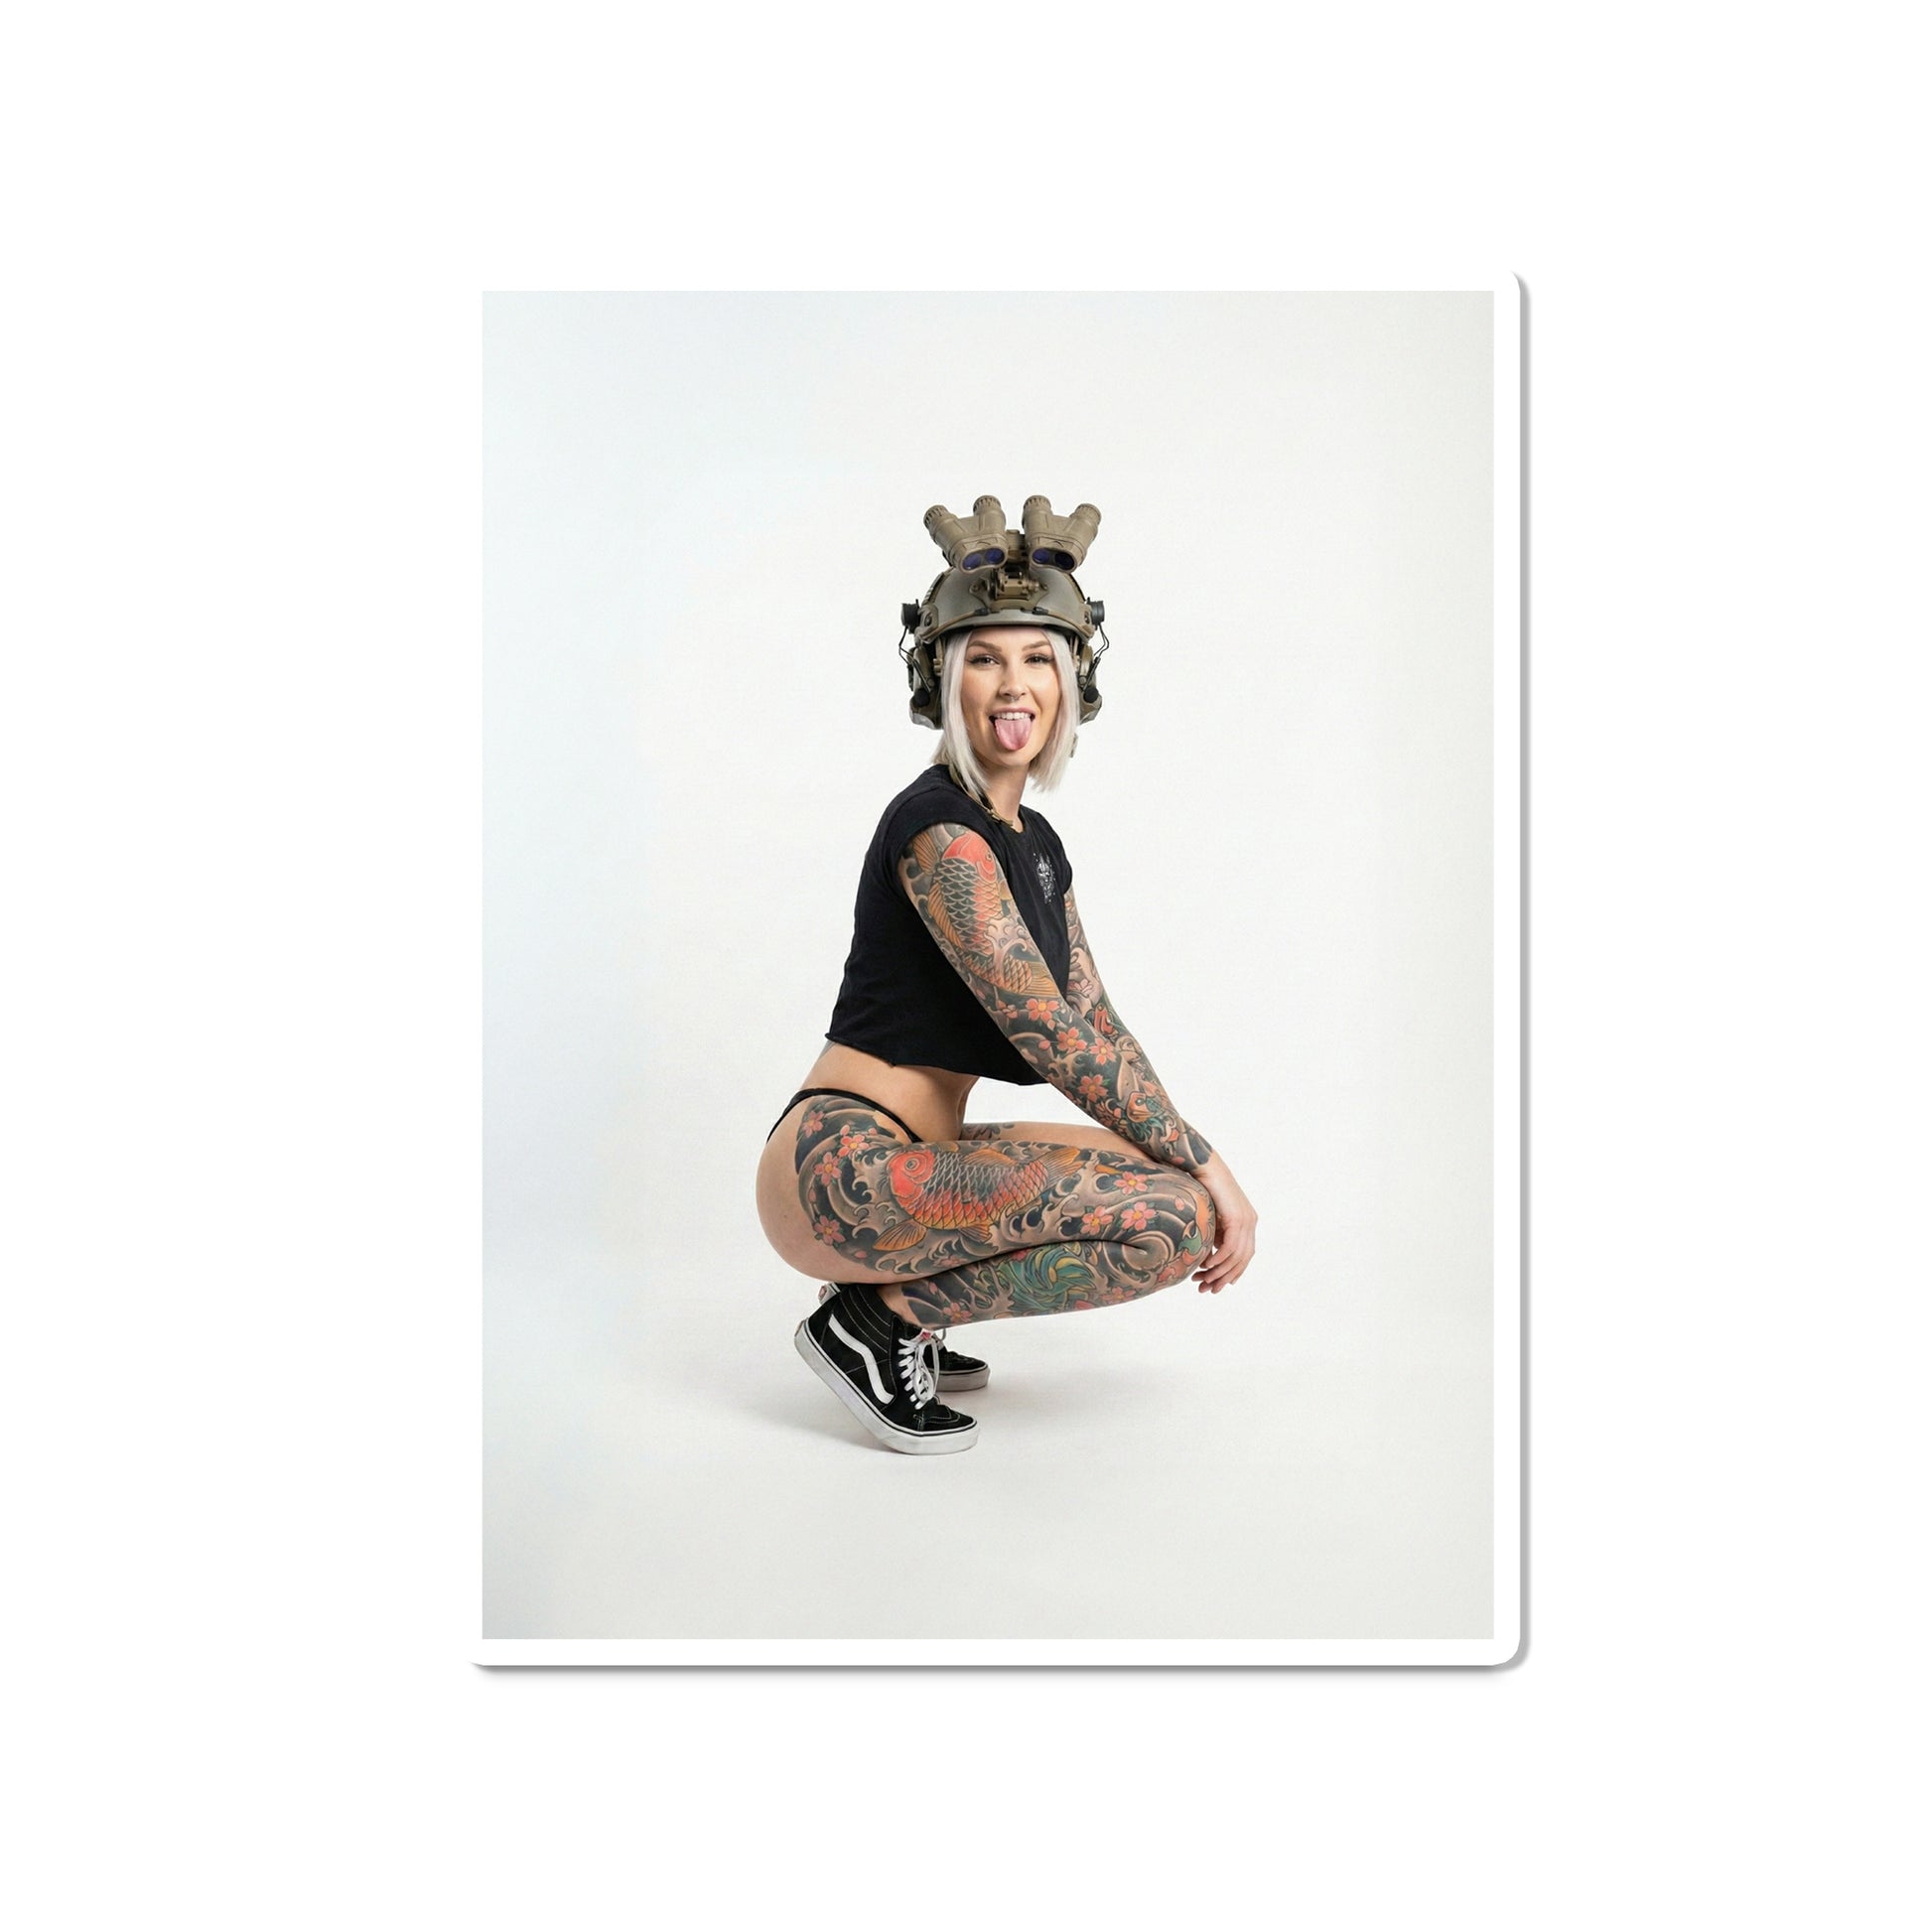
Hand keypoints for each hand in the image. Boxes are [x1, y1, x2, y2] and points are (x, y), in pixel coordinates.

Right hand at [1189, 1150, 1256, 1292]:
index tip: (1218, 1285)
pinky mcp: (1237, 1217)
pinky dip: (1220, 1259)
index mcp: (1247, 1222)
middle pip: (1243, 1259)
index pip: (1245, 1255)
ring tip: (1204, 1280)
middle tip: (1208, 1289)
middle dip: (1225, 1277)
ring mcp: (1246, 1219)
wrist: (1203, 1167)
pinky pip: (1231, 1246)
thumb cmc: (1203, 1189)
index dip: (1233, 1272)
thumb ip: (1215, 1236)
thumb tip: (1210, 1258)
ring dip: (1220, 1271)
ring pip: (1237, 1256)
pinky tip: (1207, 1265)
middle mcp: (1250, 1222)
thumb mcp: (1210, 1218)